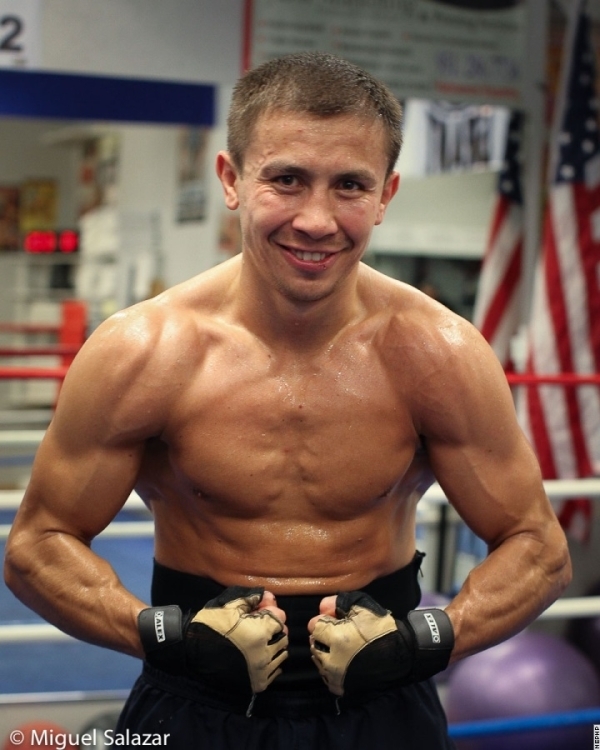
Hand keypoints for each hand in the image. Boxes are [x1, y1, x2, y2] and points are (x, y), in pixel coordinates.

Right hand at [139, 586, 287, 692]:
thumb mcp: (229, 605)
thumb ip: (251, 599)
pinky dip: (272, 662)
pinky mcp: (256, 684)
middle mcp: (264, 654)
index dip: (270, 611)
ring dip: (274, 645)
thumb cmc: (210, 625)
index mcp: (259, 633)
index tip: (260, 610)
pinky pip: (275, 671)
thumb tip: (267, 595)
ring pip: (281, 655)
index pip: (279, 619)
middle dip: (274, 628)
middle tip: (260, 625)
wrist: (191, 652)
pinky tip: (259, 656)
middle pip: (283, 636)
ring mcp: (260, 671)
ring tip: (260, 641)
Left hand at [308, 590, 452, 696]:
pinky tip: (344, 661)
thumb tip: (321, 608)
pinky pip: (327, 676)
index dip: (326, 621)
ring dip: (326, 652)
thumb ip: (337, 603)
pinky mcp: (343, 688)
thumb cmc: (381, 627)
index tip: (337, 621)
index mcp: (335, 639)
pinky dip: (331, 668)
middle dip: (323, 637)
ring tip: (343, 647)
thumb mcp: (361, 607)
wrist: (403, 655)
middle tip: (340, 633)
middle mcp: (332, 661)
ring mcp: (336, 677)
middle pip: (315, 644)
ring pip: (319, 661)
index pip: (315, 627)